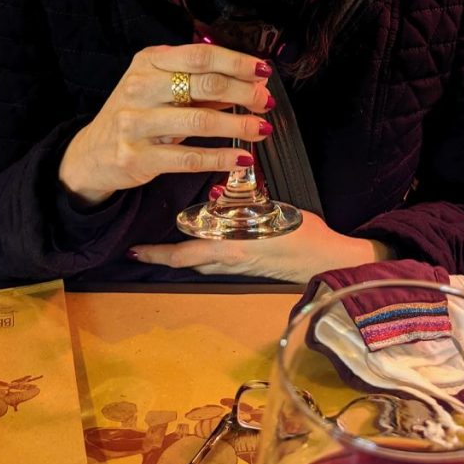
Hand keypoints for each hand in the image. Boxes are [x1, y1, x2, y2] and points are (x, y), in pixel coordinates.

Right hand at [58, 43, 274, 205]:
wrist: (91, 153)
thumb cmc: (136, 114)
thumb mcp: (161, 88)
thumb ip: (200, 83)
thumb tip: (251, 83)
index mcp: (148, 62)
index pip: (200, 55)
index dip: (236, 61)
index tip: (263, 70)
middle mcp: (139, 88)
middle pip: (204, 84)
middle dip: (244, 92)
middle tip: (266, 101)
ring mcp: (135, 123)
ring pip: (199, 121)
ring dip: (238, 125)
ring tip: (262, 129)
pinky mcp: (137, 157)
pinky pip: (188, 158)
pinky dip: (220, 157)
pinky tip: (242, 157)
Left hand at [127, 211, 394, 283]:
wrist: (328, 262)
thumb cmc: (305, 234)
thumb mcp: (273, 211)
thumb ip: (245, 203)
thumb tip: (219, 193)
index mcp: (232, 248)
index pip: (185, 254)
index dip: (158, 255)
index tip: (135, 252)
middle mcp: (230, 262)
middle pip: (188, 263)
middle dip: (164, 258)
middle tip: (141, 251)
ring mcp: (241, 269)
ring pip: (202, 264)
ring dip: (184, 256)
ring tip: (168, 243)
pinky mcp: (251, 269)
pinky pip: (218, 263)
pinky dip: (205, 255)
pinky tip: (206, 242)